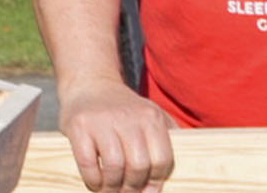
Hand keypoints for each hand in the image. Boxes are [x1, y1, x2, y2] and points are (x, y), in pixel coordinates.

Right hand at [58, 79, 175, 192]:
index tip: (148, 191)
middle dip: (134, 187)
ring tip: (111, 191)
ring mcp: (101, 120)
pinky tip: (96, 182)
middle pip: (139, 165)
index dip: (156, 182)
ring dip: (113, 187)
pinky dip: (93, 180)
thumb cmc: (123, 109)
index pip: (162, 160)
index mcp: (151, 117)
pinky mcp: (79, 126)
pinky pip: (88, 163)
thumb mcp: (150, 114)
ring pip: (114, 166)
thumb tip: (187, 167)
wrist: (89, 84)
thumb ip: (168, 136)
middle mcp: (128, 116)